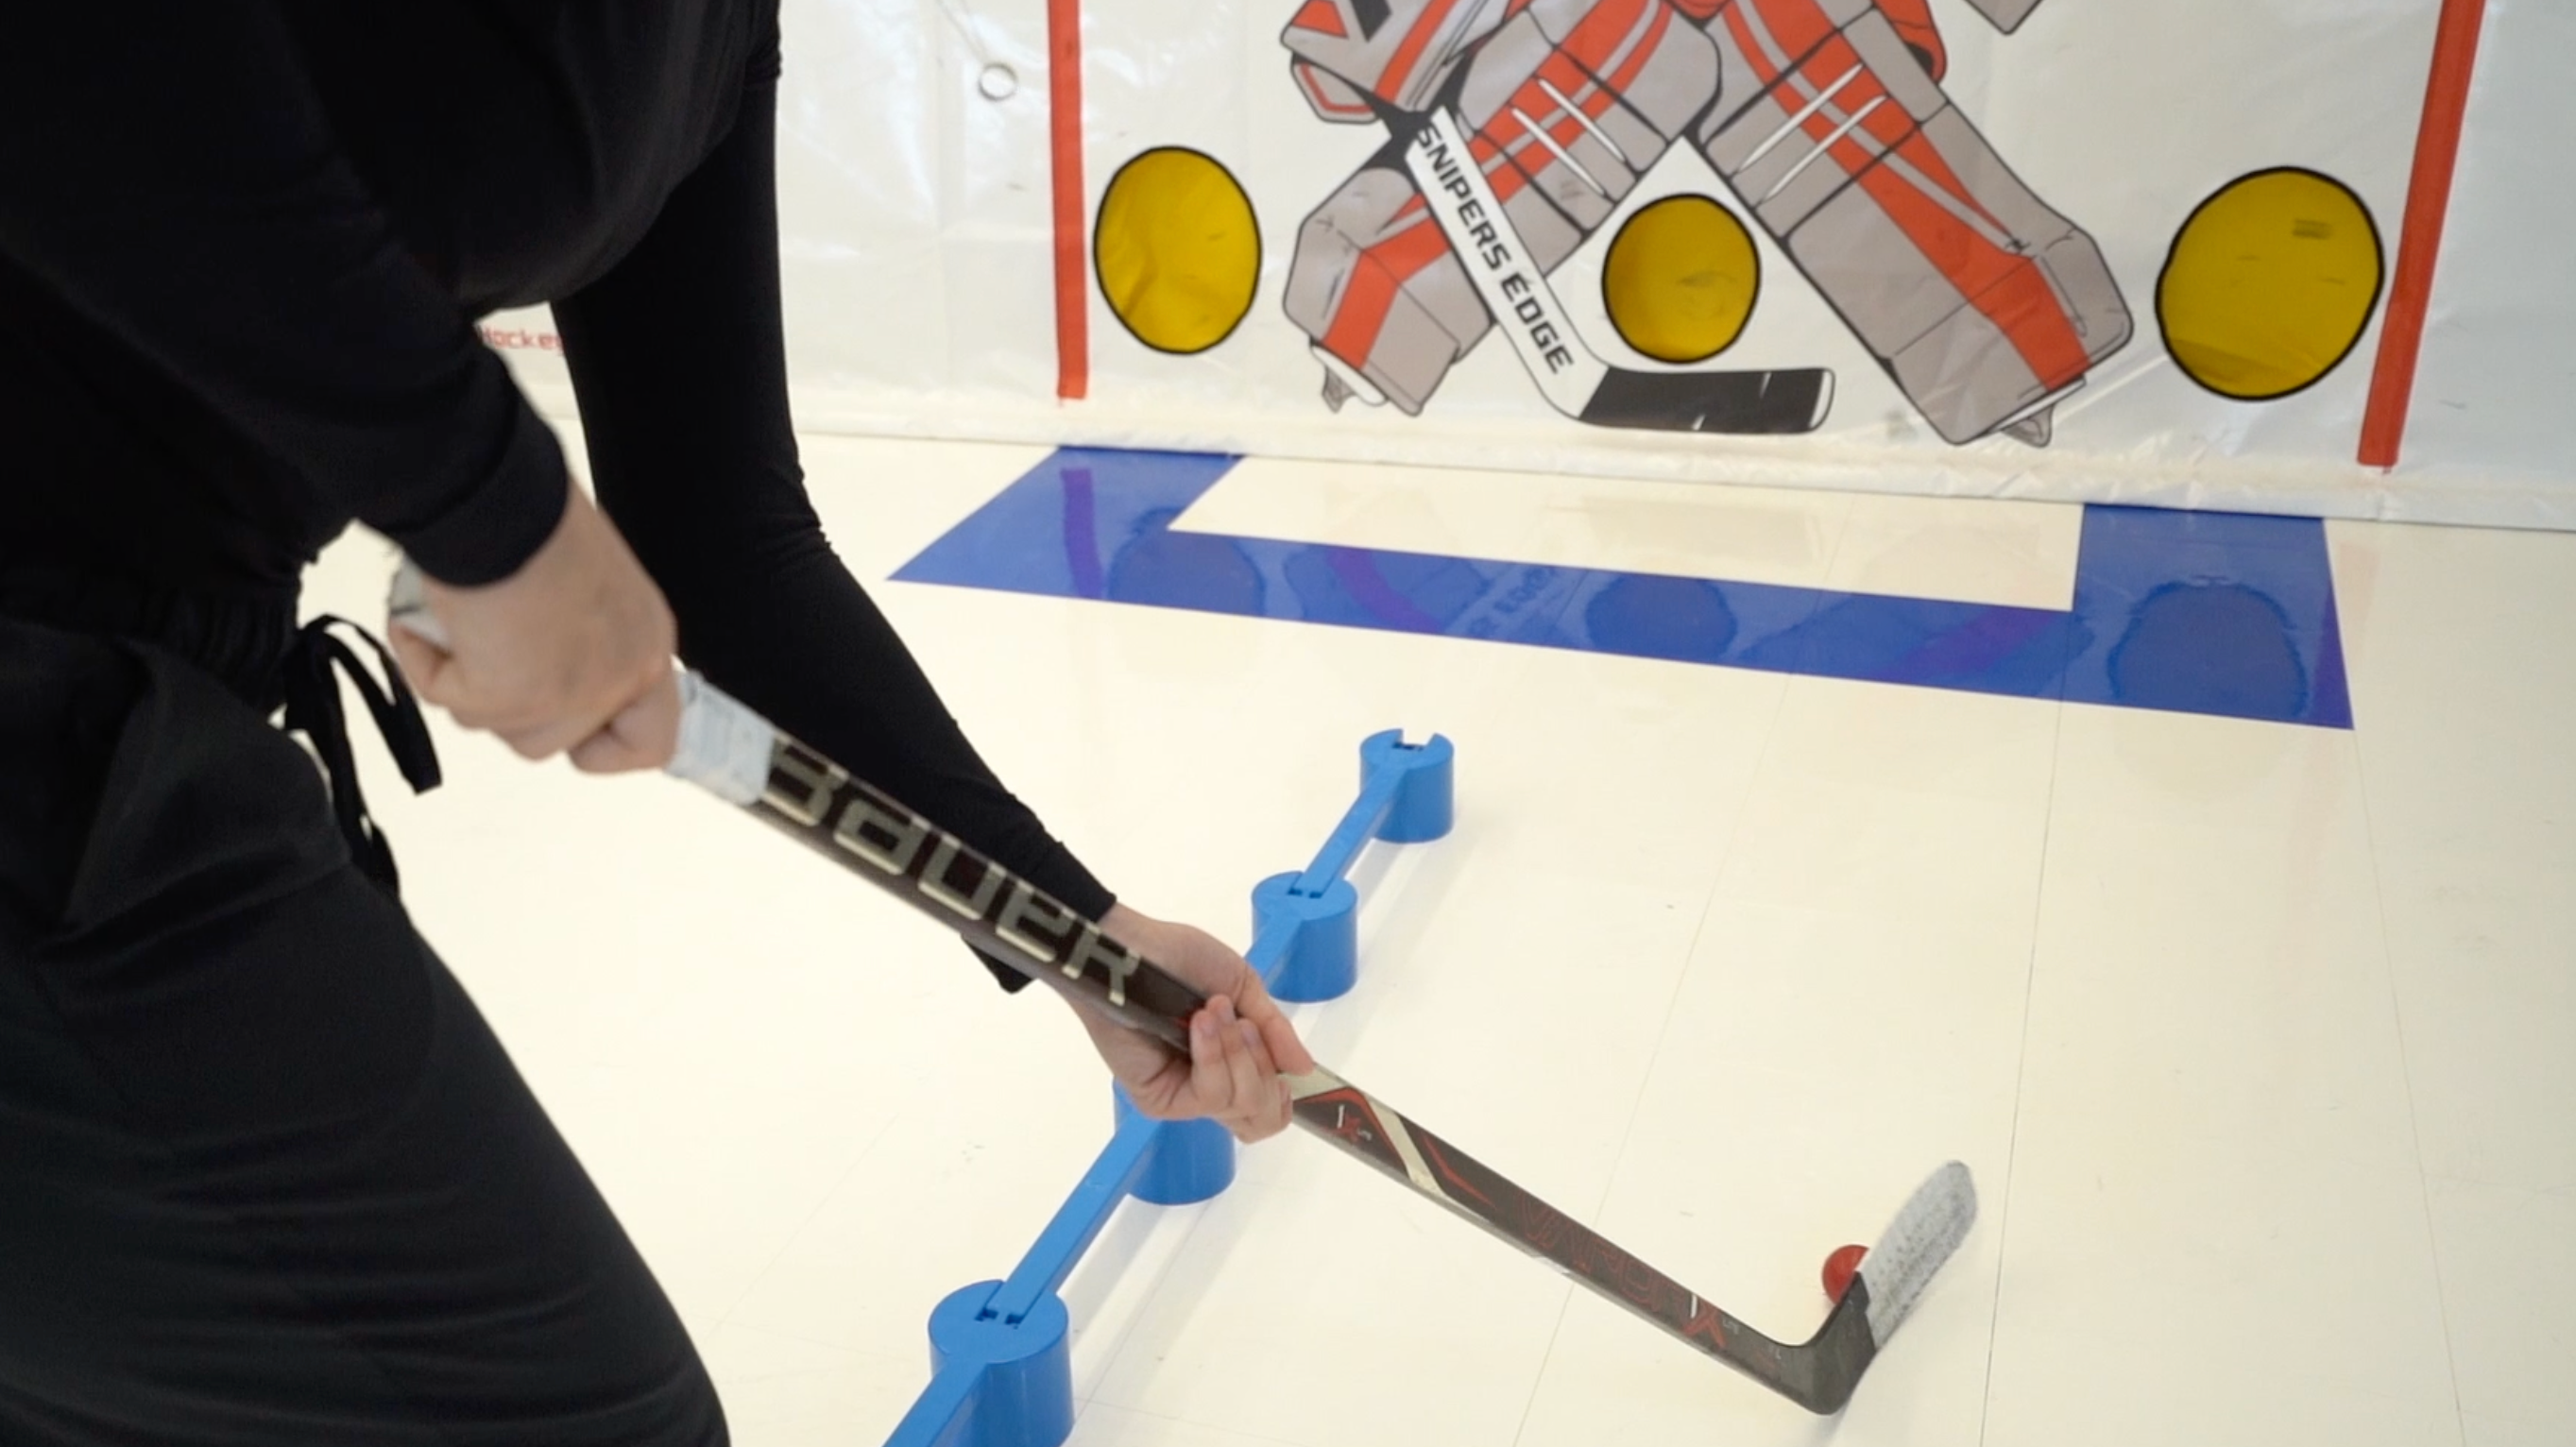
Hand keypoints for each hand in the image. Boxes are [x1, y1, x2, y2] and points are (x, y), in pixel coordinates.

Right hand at [387, 480, 681, 773]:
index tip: (560, 716)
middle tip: (487, 649)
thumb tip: (539, 660)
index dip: (600, 744)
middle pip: (557, 742)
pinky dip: (427, 664)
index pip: (650, 744)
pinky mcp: (510, 696)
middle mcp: (620, 677)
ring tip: (462, 622)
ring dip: (469, 684)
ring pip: (503, 729)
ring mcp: (569, 694)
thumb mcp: (584, 585)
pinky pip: (451, 703)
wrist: (498, 496)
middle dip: (510, 705)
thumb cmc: (535, 513)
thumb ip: (580, 639)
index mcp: (647, 645)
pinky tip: (427, 620)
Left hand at [1072, 904, 1317, 1142]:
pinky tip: (1199, 1025)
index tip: (1288, 1068)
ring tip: (1213, 1010)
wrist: (1134, 948)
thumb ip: (1276, 1032)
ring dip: (1237, 1050)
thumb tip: (1305, 1069)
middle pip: (1261, 1119)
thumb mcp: (1243, 988)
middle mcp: (1206, 1088)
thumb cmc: (1181, 960)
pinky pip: (1209, 1095)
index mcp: (1228, 1066)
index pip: (1266, 1113)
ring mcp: (1181, 1097)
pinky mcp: (1157, 1099)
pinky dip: (1214, 1056)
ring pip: (1241, 1103)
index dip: (1284, 1098)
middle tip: (1245, 1024)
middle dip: (1265, 1067)